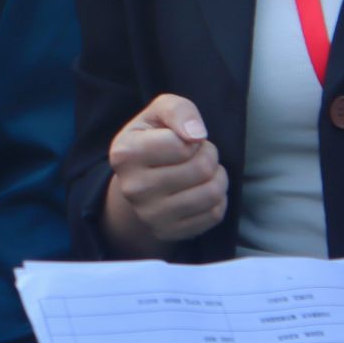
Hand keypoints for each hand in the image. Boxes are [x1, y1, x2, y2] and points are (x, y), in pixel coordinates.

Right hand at [106, 94, 227, 244]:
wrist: (138, 181)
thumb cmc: (153, 139)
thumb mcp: (159, 113)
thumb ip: (177, 110)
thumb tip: (196, 135)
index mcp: (125, 154)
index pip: (182, 145)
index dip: (192, 138)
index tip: (182, 140)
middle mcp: (133, 188)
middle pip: (201, 169)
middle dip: (209, 155)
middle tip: (198, 154)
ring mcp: (150, 215)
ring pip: (211, 193)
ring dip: (218, 177)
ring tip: (205, 171)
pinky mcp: (168, 232)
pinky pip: (214, 215)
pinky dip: (218, 200)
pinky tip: (202, 191)